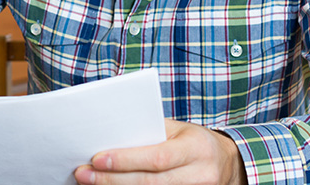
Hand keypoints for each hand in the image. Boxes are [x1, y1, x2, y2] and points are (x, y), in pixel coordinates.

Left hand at [73, 120, 247, 184]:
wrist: (225, 163)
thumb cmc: (192, 141)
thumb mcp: (177, 130)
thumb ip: (148, 132)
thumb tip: (109, 136)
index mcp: (196, 149)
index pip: (157, 157)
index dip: (126, 159)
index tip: (96, 158)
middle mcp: (200, 175)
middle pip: (150, 182)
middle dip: (112, 179)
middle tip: (83, 174)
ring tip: (91, 183)